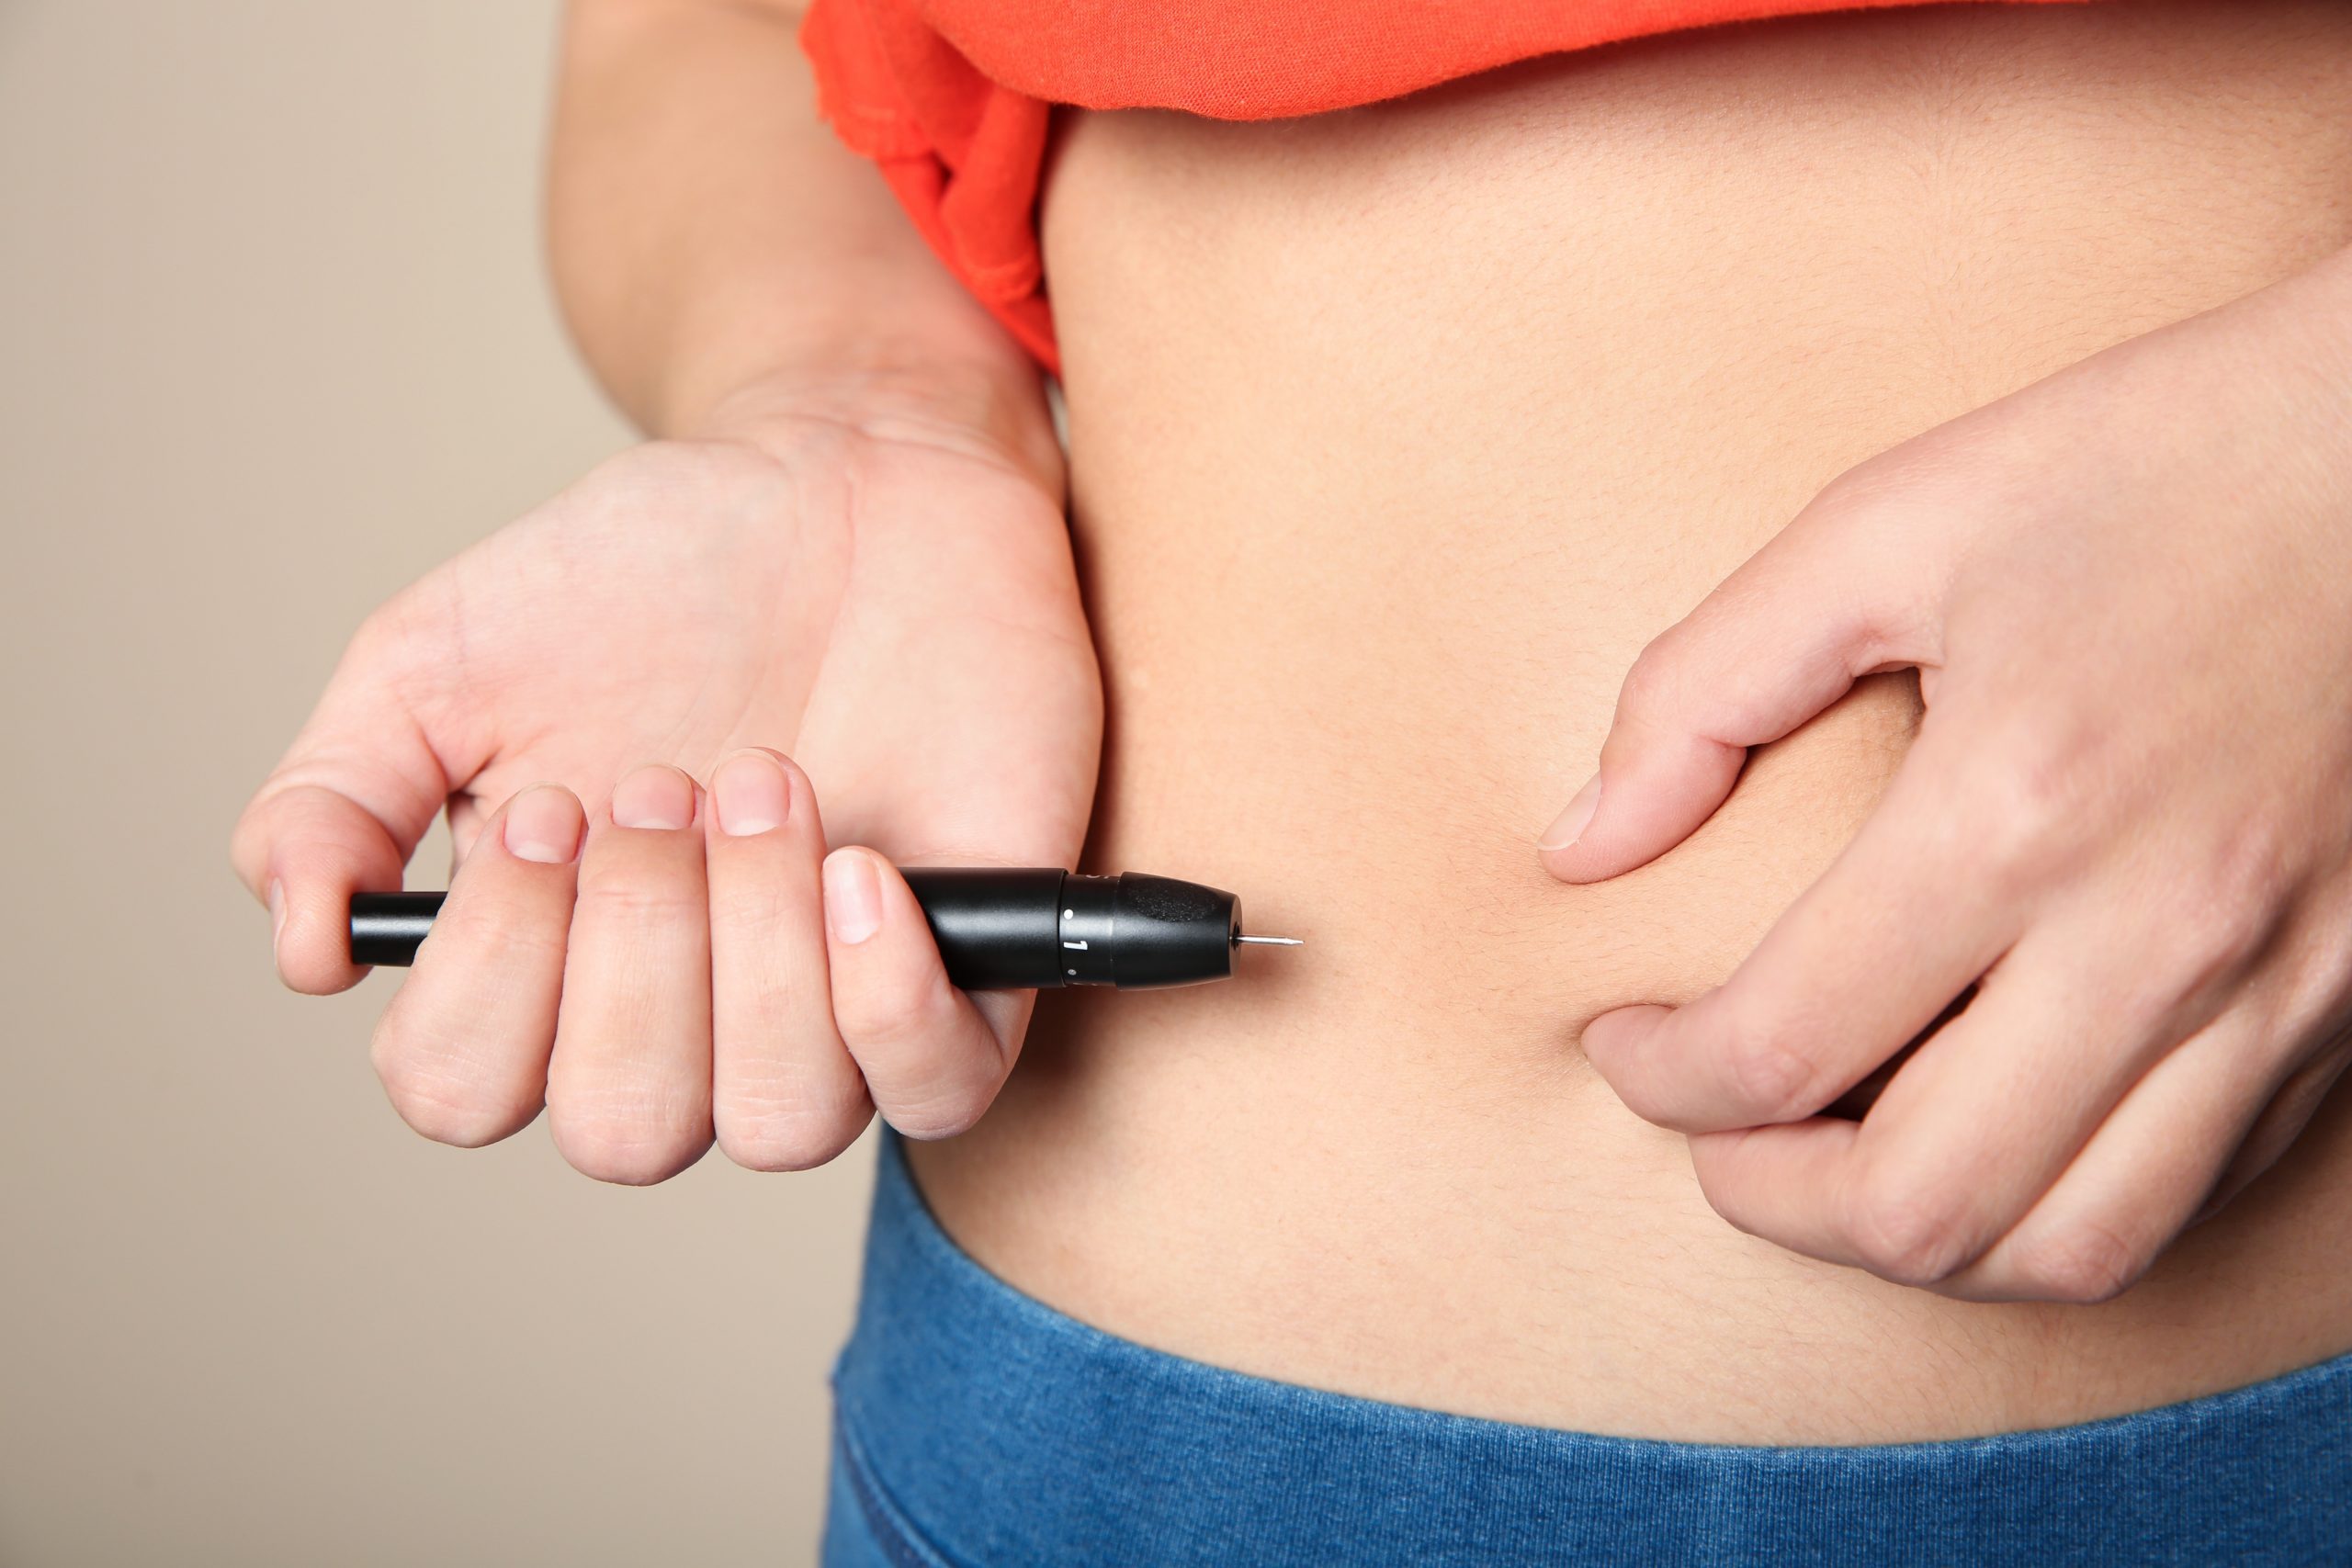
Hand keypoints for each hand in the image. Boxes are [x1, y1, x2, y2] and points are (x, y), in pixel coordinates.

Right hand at [232, 379, 1100, 1181]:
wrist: (846, 478)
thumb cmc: (654, 575)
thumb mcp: (445, 657)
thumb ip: (331, 800)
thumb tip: (306, 951)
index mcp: (545, 964)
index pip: (466, 1092)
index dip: (493, 970)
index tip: (545, 803)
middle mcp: (686, 1015)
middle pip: (625, 1129)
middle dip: (636, 941)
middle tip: (666, 778)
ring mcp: (831, 1002)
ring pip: (779, 1119)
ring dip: (758, 943)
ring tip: (769, 779)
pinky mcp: (970, 968)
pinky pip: (937, 1092)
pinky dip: (889, 999)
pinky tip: (864, 867)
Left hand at [1538, 247, 2351, 1301]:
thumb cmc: (2159, 457)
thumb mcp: (1897, 522)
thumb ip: (1707, 687)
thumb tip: (1583, 845)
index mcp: (2017, 807)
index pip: (1783, 1046)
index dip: (1660, 1076)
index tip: (1622, 1038)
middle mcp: (2158, 934)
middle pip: (1924, 1206)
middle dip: (1768, 1197)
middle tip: (1710, 1129)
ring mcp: (2281, 992)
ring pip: (2073, 1246)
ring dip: (1916, 1237)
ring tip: (1834, 1159)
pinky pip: (2194, 1191)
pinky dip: (2060, 1203)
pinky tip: (1991, 1125)